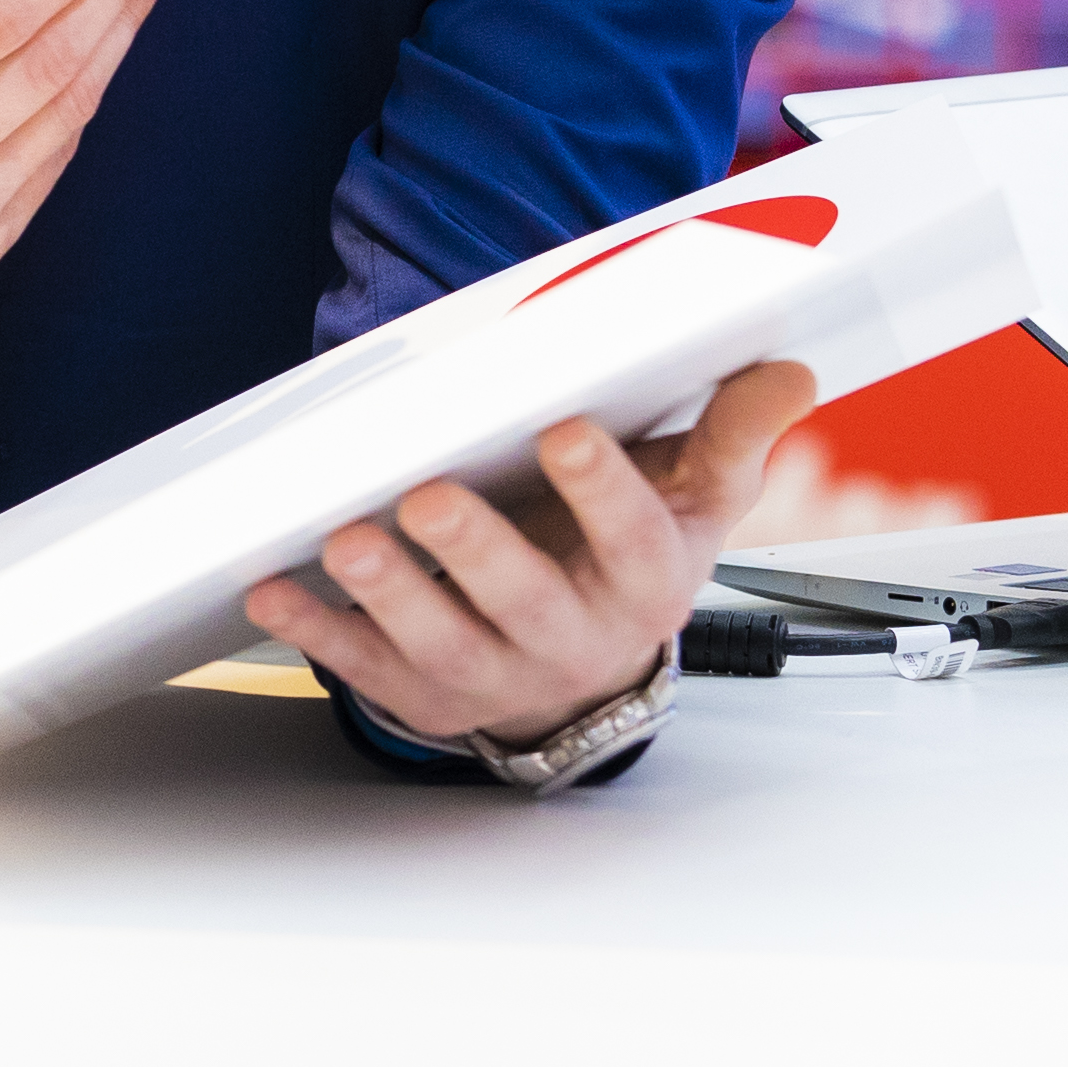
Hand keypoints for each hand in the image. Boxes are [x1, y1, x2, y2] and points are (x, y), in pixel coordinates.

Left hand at [239, 360, 816, 756]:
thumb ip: (734, 431)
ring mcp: (493, 673)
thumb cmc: (631, 559)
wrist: (589, 668)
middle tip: (430, 494)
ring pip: (440, 643)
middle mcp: (571, 639)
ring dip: (389, 592)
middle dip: (476, 550)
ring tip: (349, 537)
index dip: (602, 491)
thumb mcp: (698, 497)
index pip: (633, 543)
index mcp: (644, 585)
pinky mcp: (425, 694)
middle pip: (524, 602)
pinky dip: (317, 631)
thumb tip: (789, 371)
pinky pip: (367, 668)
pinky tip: (278, 588)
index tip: (565, 433)